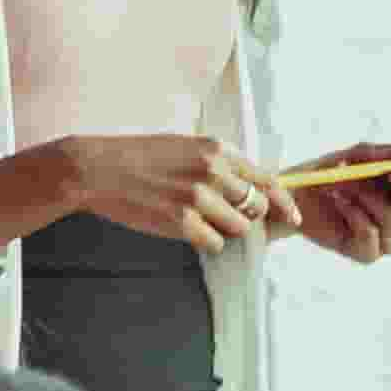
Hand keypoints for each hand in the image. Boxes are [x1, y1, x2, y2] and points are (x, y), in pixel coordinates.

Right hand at [62, 131, 291, 249]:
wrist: (96, 170)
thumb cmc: (139, 158)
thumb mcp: (184, 147)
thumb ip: (217, 164)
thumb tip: (249, 190)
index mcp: (216, 148)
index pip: (266, 178)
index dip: (284, 202)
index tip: (293, 218)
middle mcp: (212, 170)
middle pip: (255, 207)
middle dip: (245, 217)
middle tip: (220, 216)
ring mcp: (198, 197)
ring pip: (238, 228)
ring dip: (223, 230)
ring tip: (194, 218)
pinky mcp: (182, 222)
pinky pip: (215, 243)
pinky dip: (205, 241)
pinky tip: (183, 228)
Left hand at [288, 131, 390, 264]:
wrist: (297, 195)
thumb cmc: (334, 173)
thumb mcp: (360, 156)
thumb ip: (387, 154)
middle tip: (390, 170)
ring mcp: (386, 239)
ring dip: (368, 196)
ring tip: (343, 181)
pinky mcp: (366, 253)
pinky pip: (370, 233)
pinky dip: (353, 212)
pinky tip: (338, 199)